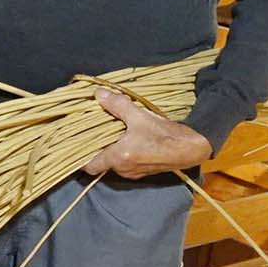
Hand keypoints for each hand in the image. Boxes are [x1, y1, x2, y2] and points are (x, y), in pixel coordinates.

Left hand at [83, 88, 211, 177]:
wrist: (192, 148)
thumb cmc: (165, 135)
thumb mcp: (139, 116)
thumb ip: (117, 105)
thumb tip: (98, 94)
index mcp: (118, 158)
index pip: (89, 166)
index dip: (80, 157)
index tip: (75, 144)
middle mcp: (123, 169)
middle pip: (100, 162)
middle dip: (95, 149)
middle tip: (91, 133)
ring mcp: (134, 172)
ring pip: (113, 163)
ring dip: (110, 150)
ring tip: (108, 133)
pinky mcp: (144, 171)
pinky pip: (126, 163)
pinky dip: (122, 153)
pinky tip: (125, 139)